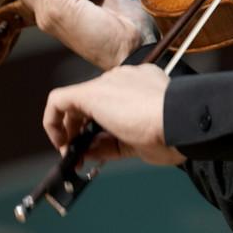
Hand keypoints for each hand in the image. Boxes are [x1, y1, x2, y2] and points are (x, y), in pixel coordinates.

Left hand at [44, 64, 185, 165]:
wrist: (180, 120)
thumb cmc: (172, 132)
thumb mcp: (138, 141)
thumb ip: (112, 144)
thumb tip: (88, 152)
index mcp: (144, 85)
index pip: (114, 103)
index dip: (101, 126)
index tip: (99, 146)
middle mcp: (125, 78)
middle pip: (94, 102)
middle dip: (83, 129)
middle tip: (81, 154)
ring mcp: (109, 82)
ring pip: (78, 101)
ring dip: (69, 128)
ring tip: (70, 152)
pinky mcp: (91, 92)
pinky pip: (59, 101)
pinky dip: (52, 122)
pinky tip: (61, 143)